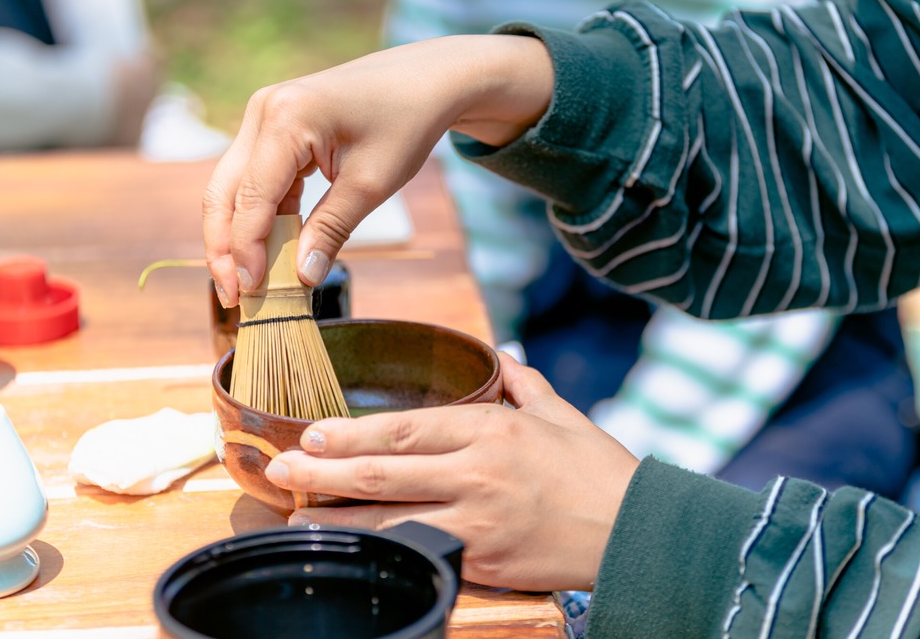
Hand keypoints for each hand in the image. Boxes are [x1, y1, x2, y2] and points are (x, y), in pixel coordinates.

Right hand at [203, 35, 552, 305]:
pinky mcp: (273, 125)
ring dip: (239, 234)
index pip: (251, 198)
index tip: (250, 293)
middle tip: (234, 296)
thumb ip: (332, 230)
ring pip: (234, 186)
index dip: (246, 250)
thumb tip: (302, 278)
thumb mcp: (371, 184)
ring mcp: (264, 115)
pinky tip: (269, 251)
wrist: (424, 80)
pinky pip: (256, 177)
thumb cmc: (405, 123)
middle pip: (225, 191)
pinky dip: (260, 215)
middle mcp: (264, 111)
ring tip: (247, 282)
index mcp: (286, 119)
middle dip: (226, 247)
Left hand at [264, 353, 640, 590]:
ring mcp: (479, 521)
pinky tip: (356, 544)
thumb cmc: (600, 471)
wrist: (637, 532)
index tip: (311, 433)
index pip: (406, 430)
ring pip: (392, 518)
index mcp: (493, 430)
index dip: (351, 435)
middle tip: (282, 467)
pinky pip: (423, 551)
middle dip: (324, 470)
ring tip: (297, 510)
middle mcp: (479, 473)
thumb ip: (522, 383)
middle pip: (384, 472)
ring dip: (339, 514)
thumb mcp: (561, 415)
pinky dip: (384, 547)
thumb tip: (498, 358)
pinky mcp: (484, 562)